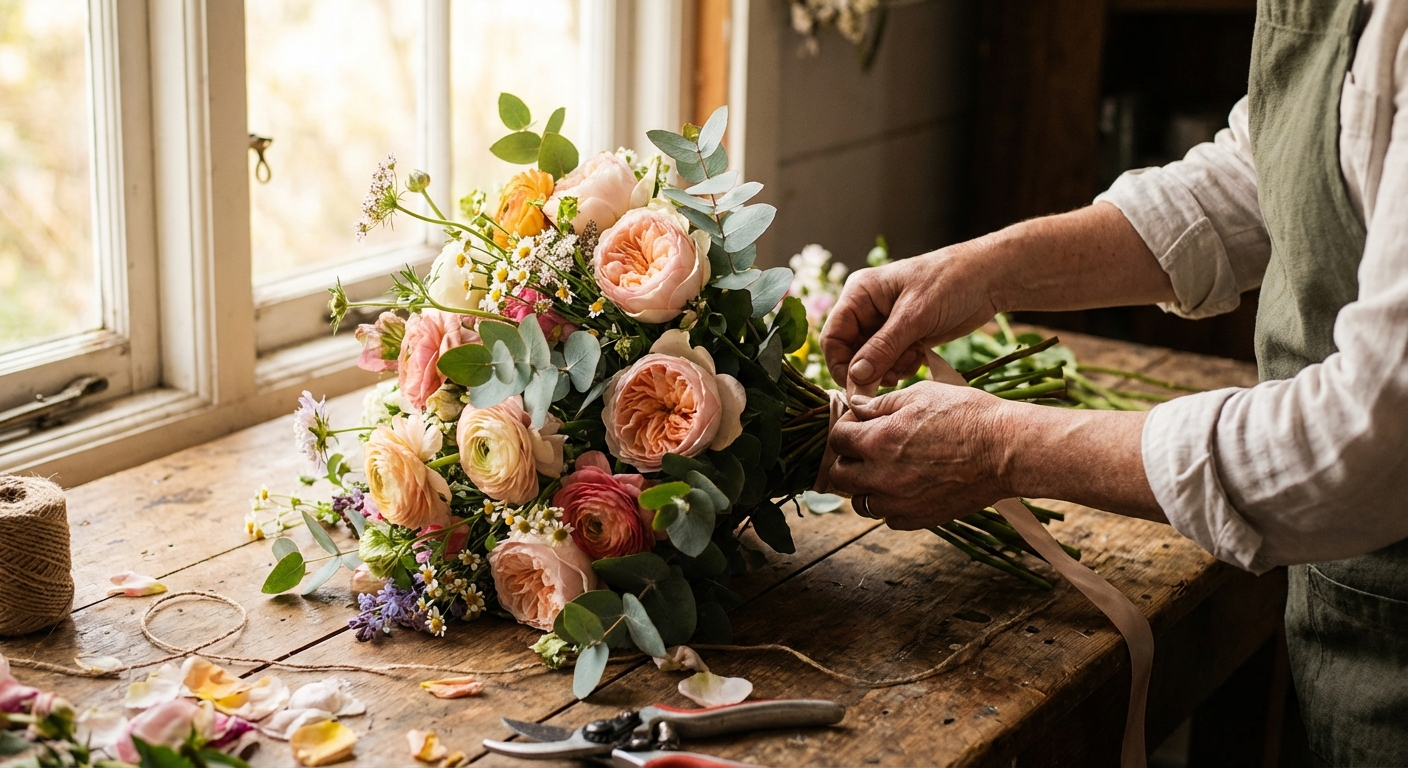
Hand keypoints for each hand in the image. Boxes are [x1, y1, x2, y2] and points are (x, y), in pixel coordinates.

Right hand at [819, 246, 996, 388]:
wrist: (989, 279)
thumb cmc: (950, 282)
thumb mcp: (914, 316)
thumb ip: (883, 348)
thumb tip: (855, 378)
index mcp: (859, 294)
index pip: (833, 337)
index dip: (840, 365)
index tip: (858, 388)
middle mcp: (866, 309)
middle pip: (850, 353)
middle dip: (870, 369)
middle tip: (894, 375)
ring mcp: (884, 324)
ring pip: (870, 361)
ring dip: (888, 369)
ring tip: (912, 359)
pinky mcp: (903, 336)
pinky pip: (890, 362)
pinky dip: (901, 366)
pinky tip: (919, 356)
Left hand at [825, 382, 1011, 529]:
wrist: (1006, 450)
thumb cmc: (968, 415)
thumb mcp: (921, 394)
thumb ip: (881, 404)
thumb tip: (856, 407)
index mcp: (878, 440)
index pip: (837, 439)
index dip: (846, 428)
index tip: (860, 424)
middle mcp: (882, 476)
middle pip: (840, 476)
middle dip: (848, 460)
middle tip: (868, 449)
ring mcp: (899, 501)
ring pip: (861, 502)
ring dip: (866, 486)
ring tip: (886, 471)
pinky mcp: (919, 518)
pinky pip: (888, 518)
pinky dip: (890, 505)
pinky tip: (906, 488)